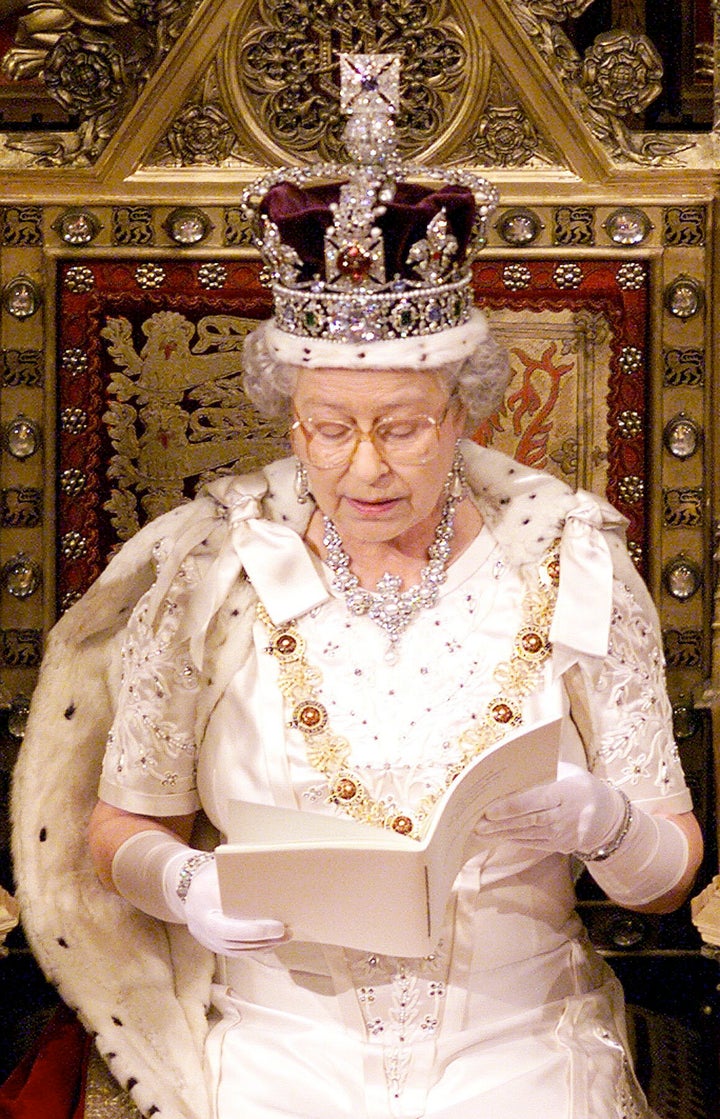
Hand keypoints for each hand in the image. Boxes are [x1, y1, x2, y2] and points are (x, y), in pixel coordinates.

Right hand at [182, 859, 287, 955]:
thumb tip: (270, 878)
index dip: (254, 930)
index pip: (228, 928)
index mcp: (202, 908)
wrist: (185, 887)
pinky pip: (236, 951)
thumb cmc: (208, 874)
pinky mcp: (214, 944)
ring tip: (286, 935)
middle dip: (264, 939)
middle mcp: (202, 928)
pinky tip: (273, 941)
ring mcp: (207, 939)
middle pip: (235, 942)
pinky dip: (256, 948)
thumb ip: (237, 879)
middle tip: (286, 931)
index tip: (278, 926)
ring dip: (264, 945)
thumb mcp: (218, 870)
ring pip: (238, 950)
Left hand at [473, 762, 626, 856]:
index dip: (511, 807)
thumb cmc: (582, 786)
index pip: (534, 800)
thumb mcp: (569, 772)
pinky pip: (534, 843)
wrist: (609, 816)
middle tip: (478, 824)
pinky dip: (515, 840)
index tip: (490, 810)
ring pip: (529, 834)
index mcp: (566, 793)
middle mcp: (566, 815)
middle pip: (529, 820)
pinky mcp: (561, 845)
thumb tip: (514, 766)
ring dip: (503, 834)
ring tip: (482, 833)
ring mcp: (564, 833)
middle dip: (501, 823)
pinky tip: (499, 837)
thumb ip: (546, 771)